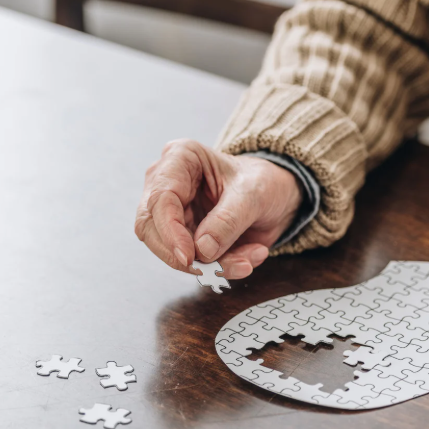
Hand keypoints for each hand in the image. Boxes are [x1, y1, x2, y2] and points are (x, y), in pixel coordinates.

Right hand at [135, 139, 302, 278]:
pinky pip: (192, 262)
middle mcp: (168, 184)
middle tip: (216, 269)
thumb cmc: (263, 181)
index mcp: (180, 158)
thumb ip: (228, 220)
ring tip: (246, 262)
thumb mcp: (254, 194)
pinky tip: (247, 258)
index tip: (189, 256)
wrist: (277, 195)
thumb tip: (202, 249)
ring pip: (171, 251)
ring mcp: (173, 213)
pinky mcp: (184, 237)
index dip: (170, 232)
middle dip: (185, 256)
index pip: (160, 199)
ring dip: (210, 266)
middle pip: (152, 229)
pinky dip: (220, 267)